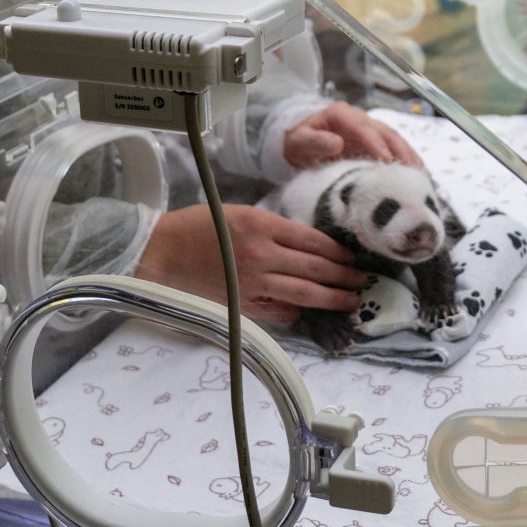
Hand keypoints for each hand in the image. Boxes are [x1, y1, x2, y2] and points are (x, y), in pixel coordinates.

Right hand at [136, 204, 368, 324]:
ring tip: (351, 299)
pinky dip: (296, 312)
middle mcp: (262, 254)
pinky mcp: (243, 304)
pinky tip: (308, 312)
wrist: (162, 253)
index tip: (353, 257)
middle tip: (363, 281)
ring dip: (332, 297)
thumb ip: (274, 229)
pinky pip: (279, 311)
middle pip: (316, 267)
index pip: (314, 240)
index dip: (338, 252)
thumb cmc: (199, 226)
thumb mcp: (241, 214)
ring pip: (304, 293)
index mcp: (262, 224)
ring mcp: (253, 282)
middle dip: (344, 276)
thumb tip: (309, 247)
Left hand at [283, 102, 423, 170]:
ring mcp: (369, 129)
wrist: (300, 141)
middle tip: (412, 170)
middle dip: (400, 151)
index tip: (386, 161)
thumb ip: (315, 142)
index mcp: (341, 114)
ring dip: (409, 156)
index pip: (363, 128)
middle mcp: (359, 118)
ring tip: (421, 174)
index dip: (377, 144)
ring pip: (394, 139)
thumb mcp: (299, 141)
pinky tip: (417, 174)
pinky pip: (393, 148)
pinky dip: (406, 160)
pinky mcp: (374, 142)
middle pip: (385, 132)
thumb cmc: (299, 141)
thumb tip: (337, 143)